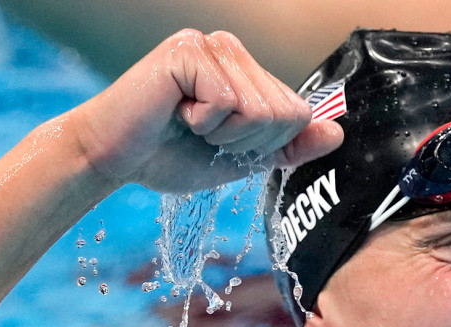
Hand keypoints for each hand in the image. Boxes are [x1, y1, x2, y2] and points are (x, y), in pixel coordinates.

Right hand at [69, 29, 342, 192]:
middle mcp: (231, 48)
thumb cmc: (170, 155)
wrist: (113, 159)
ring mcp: (209, 44)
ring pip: (260, 109)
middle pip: (284, 112)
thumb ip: (289, 146)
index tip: (222, 141)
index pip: (298, 113)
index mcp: (246, 68)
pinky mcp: (187, 52)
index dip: (265, 144)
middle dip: (246, 141)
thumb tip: (337, 134)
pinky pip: (227, 102)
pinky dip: (203, 122)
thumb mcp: (242, 158)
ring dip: (224, 134)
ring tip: (188, 123)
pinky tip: (174, 112)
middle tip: (202, 134)